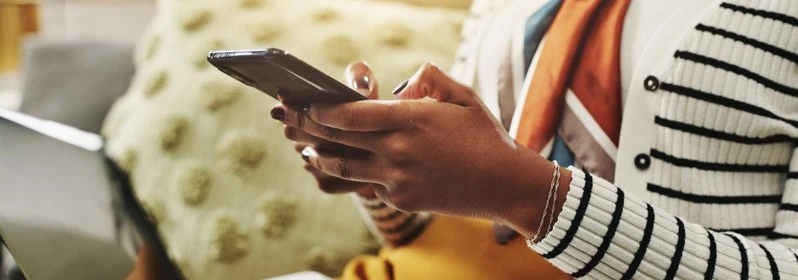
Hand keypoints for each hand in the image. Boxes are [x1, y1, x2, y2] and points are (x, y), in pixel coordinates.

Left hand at [275, 63, 570, 236]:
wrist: (506, 184)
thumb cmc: (485, 135)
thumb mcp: (462, 95)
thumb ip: (430, 79)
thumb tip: (402, 84)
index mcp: (410, 119)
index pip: (348, 114)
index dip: (318, 108)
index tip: (301, 100)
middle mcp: (397, 151)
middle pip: (335, 139)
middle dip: (304, 127)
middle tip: (283, 117)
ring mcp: (397, 179)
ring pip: (341, 169)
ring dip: (316, 156)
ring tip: (300, 147)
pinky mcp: (402, 200)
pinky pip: (364, 186)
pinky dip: (343, 177)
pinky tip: (329, 169)